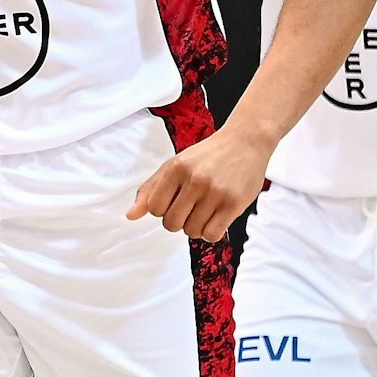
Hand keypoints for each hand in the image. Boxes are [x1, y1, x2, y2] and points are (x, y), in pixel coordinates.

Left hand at [125, 124, 271, 240]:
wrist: (245, 141)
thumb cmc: (207, 155)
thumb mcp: (175, 164)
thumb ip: (151, 189)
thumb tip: (131, 216)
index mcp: (176, 167)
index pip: (155, 208)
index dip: (163, 210)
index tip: (175, 202)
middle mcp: (195, 179)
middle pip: (172, 223)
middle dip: (178, 221)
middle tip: (190, 208)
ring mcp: (215, 192)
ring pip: (192, 231)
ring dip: (196, 227)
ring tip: (204, 211)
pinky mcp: (234, 203)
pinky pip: (212, 234)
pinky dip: (210, 233)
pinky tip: (215, 219)